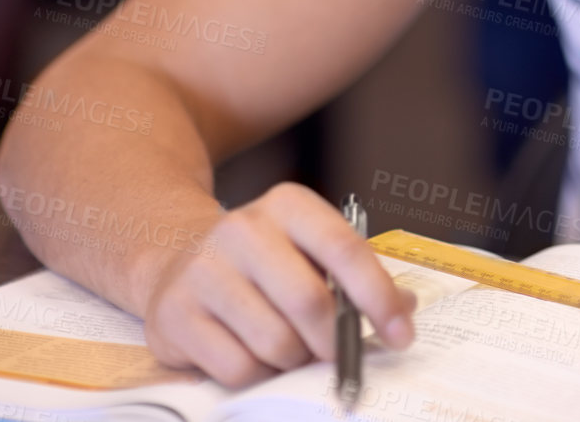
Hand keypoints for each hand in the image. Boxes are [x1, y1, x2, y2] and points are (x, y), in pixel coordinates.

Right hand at [140, 184, 416, 387]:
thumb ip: (356, 276)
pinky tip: (252, 354)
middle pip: (310, 302)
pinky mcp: (175, 315)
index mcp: (287, 205)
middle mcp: (242, 229)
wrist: (177, 261)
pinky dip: (258, 375)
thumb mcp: (309, 250)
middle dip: (335, 342)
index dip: (379, 297)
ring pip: (276, 343)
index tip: (401, 335)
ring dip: (294, 360)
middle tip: (341, 357)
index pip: (345, 249)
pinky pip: (238, 368)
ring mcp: (203, 271)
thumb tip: (405, 308)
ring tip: (288, 348)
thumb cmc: (263, 262)